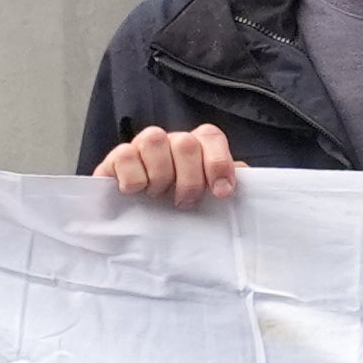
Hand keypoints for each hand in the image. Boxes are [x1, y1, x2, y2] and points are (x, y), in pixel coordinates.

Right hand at [95, 124, 238, 204]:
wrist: (135, 225)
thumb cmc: (177, 209)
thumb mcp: (206, 201)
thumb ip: (225, 186)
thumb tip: (246, 178)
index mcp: (195, 147)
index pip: (210, 136)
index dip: (218, 163)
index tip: (221, 192)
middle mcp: (169, 141)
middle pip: (185, 142)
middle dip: (190, 179)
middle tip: (184, 202)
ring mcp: (141, 147)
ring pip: (154, 139)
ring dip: (161, 175)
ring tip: (157, 196)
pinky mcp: (115, 159)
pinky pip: (125, 154)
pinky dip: (134, 177)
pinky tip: (134, 193)